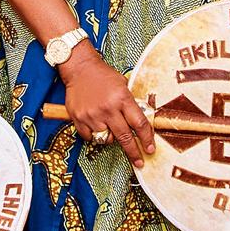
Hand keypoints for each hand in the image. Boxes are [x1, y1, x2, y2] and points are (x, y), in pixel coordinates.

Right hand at [60, 44, 154, 167]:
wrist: (80, 68)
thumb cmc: (103, 76)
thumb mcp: (123, 85)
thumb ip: (130, 105)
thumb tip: (140, 125)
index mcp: (122, 98)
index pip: (139, 123)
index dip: (147, 139)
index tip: (150, 149)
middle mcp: (108, 108)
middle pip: (125, 137)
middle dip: (134, 152)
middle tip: (139, 162)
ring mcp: (92, 115)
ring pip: (106, 139)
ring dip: (110, 137)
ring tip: (109, 126)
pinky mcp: (79, 118)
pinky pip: (90, 137)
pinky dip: (94, 135)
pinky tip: (96, 124)